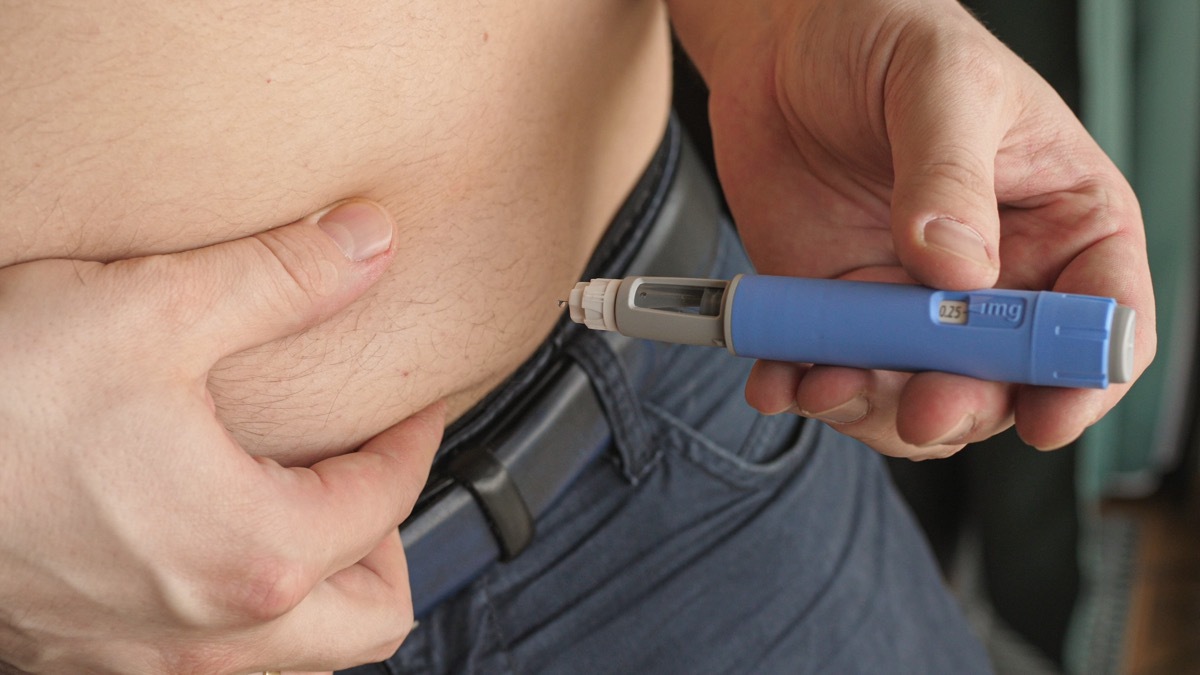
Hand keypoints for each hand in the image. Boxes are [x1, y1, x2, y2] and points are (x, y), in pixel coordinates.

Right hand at [0, 201, 444, 672]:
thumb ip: (286, 278)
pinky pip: (213, 664)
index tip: (416, 404)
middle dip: (387, 539)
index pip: (388, 503)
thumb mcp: (156, 310)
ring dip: (323, 584)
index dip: (416, 440)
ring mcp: (145, 664)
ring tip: (294, 503)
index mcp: (256, 554)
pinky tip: (206, 536)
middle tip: (360, 466)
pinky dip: (243, 608)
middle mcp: (211, 637)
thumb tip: (371, 241)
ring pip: (299, 656)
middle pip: (372, 617)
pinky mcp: (84, 663)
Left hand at [669, 0, 1155, 457]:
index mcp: (1063, 221)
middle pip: (1006, 382)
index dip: (1083, 379)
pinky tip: (779, 379)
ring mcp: (914, 302)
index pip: (1105, 321)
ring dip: (875, 411)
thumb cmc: (886, 35)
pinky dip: (804, 389)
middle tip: (920, 407)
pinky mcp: (842, 309)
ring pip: (917, 398)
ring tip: (826, 382)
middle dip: (963, 406)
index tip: (1043, 416)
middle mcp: (997, 278)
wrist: (783, 41)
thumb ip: (949, 172)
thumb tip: (956, 268)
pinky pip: (834, 376)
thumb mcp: (938, 80)